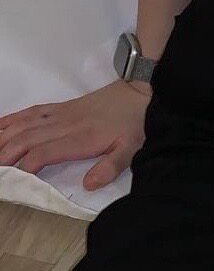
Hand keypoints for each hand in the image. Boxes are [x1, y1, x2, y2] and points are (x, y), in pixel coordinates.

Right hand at [0, 79, 150, 190]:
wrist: (139, 91)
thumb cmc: (134, 122)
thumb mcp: (131, 148)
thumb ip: (111, 167)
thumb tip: (88, 184)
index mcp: (80, 138)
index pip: (43, 153)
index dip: (25, 168)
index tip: (12, 183)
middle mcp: (65, 125)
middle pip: (26, 139)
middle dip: (4, 156)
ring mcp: (60, 113)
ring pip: (25, 125)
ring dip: (3, 139)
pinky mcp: (60, 106)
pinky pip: (32, 111)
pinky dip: (12, 119)